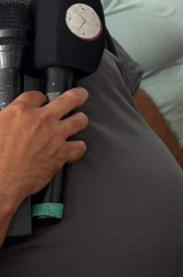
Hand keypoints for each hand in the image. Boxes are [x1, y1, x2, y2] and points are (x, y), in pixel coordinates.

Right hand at [0, 89, 89, 208]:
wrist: (0, 180)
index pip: (37, 95)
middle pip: (69, 99)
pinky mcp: (62, 153)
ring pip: (80, 120)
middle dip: (78, 95)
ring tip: (78, 121)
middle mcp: (42, 120)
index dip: (40, 98)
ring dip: (79, 120)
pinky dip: (78, 147)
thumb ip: (5, 118)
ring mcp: (55, 136)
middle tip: (80, 95)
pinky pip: (80, 146)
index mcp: (20, 112)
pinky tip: (74, 148)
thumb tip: (8, 118)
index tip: (41, 101)